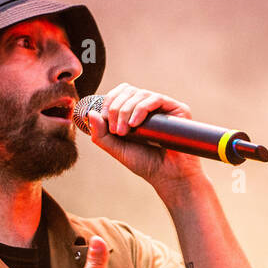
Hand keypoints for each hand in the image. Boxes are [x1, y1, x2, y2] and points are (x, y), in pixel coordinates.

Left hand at [83, 83, 204, 191]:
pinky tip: (135, 124)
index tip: (106, 121)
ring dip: (126, 110)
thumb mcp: (117, 149)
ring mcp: (163, 106)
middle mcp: (150, 106)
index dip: (109, 102)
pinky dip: (141, 109)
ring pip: (140, 94)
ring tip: (124, 132)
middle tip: (116, 130)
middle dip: (116, 108)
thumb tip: (91, 113)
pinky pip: (155, 99)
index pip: (120, 93)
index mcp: (135, 111)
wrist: (168, 176)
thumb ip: (101, 135)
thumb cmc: (145, 163)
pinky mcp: (177, 109)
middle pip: (128, 91)